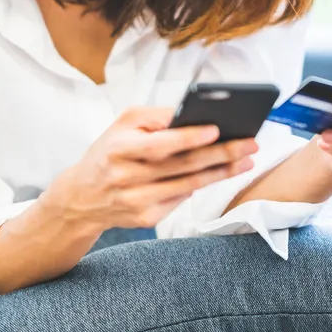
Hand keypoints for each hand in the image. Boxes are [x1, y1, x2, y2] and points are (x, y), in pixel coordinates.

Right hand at [44, 107, 258, 230]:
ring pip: (189, 186)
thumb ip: (157, 116)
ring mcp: (137, 201)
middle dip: (221, 154)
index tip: (218, 129)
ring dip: (222, 172)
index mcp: (120, 149)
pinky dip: (203, 186)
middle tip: (251, 143)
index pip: (160, 144)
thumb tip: (194, 113)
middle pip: (182, 166)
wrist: (81, 198)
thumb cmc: (109, 151)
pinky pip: (182, 200)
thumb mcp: (123, 124)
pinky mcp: (146, 218)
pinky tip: (223, 173)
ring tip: (247, 159)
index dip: (189, 138)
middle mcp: (127, 177)